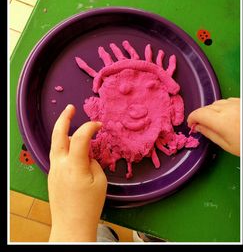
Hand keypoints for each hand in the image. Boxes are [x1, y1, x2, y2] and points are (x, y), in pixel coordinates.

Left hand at [48, 104, 106, 241]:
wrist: (72, 225)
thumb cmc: (89, 205)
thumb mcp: (99, 180)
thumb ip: (92, 161)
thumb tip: (87, 153)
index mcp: (74, 166)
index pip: (81, 137)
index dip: (90, 127)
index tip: (99, 125)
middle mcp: (60, 164)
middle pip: (58, 135)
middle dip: (64, 118)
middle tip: (70, 108)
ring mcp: (53, 169)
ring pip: (56, 144)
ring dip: (64, 132)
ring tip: (74, 128)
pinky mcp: (52, 174)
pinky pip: (57, 154)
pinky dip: (65, 146)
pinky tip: (74, 149)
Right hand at [187, 98, 239, 155]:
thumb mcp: (226, 145)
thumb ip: (209, 133)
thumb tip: (197, 127)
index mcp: (220, 120)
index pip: (198, 114)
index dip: (191, 119)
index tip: (191, 126)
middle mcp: (227, 108)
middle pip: (206, 107)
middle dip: (201, 116)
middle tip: (201, 126)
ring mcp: (236, 103)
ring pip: (216, 103)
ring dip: (211, 111)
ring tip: (215, 121)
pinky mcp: (242, 102)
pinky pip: (227, 101)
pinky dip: (222, 107)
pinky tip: (226, 116)